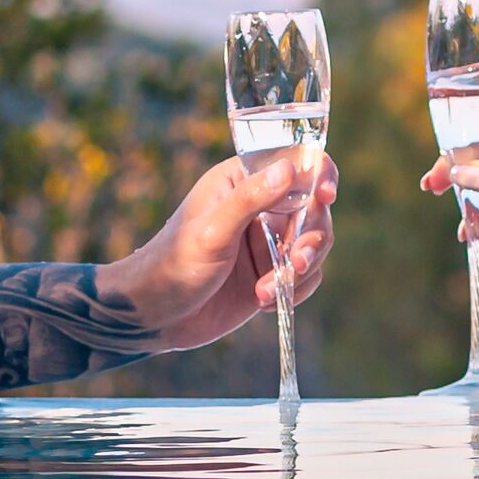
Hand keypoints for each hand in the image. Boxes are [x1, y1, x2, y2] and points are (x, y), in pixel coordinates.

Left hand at [102, 150, 340, 352]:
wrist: (154, 317)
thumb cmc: (173, 265)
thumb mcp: (212, 231)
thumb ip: (251, 199)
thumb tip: (291, 169)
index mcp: (242, 180)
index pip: (295, 161)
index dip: (319, 173)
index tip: (325, 195)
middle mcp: (261, 206)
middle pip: (314, 209)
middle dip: (311, 238)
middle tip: (297, 262)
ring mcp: (268, 241)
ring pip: (315, 244)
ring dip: (302, 269)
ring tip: (268, 290)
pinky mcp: (272, 273)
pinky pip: (306, 276)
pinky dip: (294, 290)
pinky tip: (262, 301)